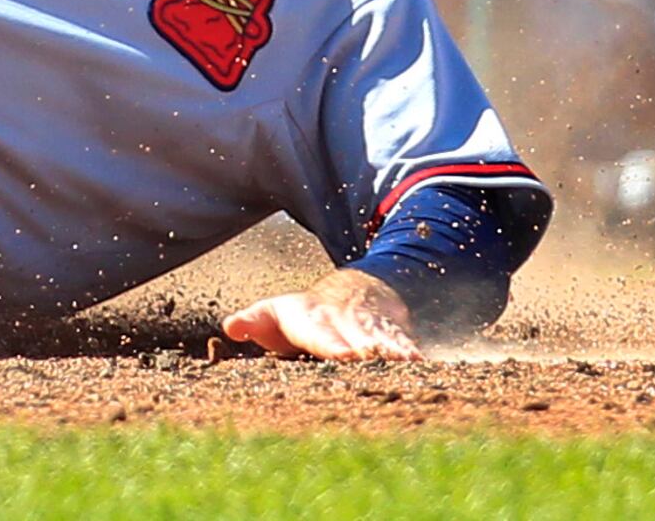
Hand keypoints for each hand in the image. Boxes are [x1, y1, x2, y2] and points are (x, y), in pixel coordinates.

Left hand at [220, 269, 421, 361]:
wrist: (354, 291)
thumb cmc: (305, 312)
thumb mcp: (274, 313)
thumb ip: (253, 321)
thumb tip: (231, 326)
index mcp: (314, 320)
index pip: (322, 335)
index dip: (333, 345)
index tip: (343, 355)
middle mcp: (345, 321)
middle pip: (357, 335)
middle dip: (367, 347)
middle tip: (374, 357)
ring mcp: (371, 326)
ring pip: (383, 336)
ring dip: (394, 349)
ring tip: (406, 361)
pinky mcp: (393, 332)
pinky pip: (403, 341)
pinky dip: (412, 351)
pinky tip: (423, 364)